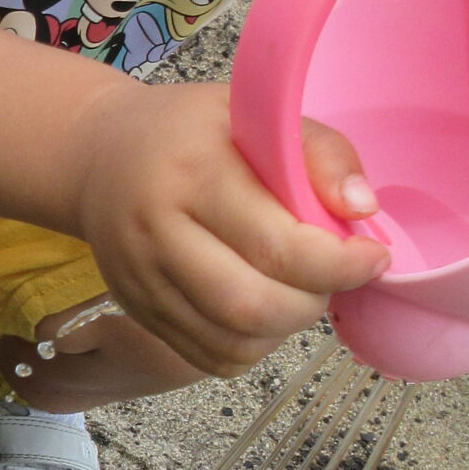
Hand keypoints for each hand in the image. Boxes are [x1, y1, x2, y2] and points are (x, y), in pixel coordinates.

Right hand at [72, 82, 388, 376]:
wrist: (96, 154)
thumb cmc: (189, 130)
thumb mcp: (255, 112)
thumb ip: (320, 152)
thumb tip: (362, 210)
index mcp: (190, 174)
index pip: (277, 245)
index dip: (340, 264)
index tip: (372, 256)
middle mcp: (156, 232)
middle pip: (251, 306)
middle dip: (314, 303)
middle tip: (333, 277)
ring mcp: (141, 279)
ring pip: (233, 342)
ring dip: (285, 328)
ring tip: (299, 291)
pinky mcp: (138, 310)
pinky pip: (210, 357)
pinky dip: (253, 346)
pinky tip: (263, 309)